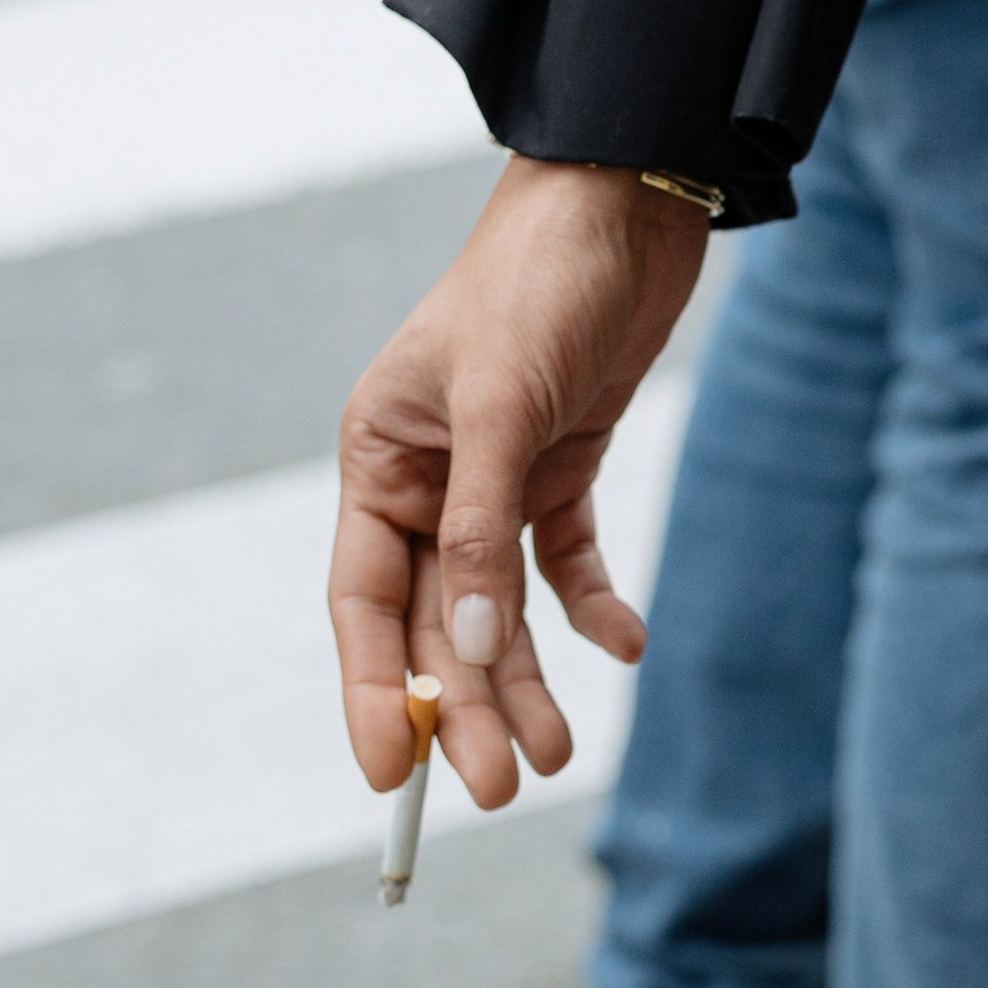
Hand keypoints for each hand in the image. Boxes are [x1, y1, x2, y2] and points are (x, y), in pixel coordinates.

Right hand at [329, 155, 709, 809]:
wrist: (625, 200)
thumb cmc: (539, 281)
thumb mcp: (502, 404)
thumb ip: (478, 531)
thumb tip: (461, 652)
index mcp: (379, 456)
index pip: (362, 599)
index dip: (372, 688)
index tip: (389, 772)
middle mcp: (428, 477)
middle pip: (435, 619)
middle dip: (466, 703)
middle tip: (506, 786)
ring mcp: (495, 475)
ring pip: (499, 607)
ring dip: (526, 677)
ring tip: (562, 756)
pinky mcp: (562, 463)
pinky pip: (565, 560)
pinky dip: (591, 607)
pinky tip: (624, 644)